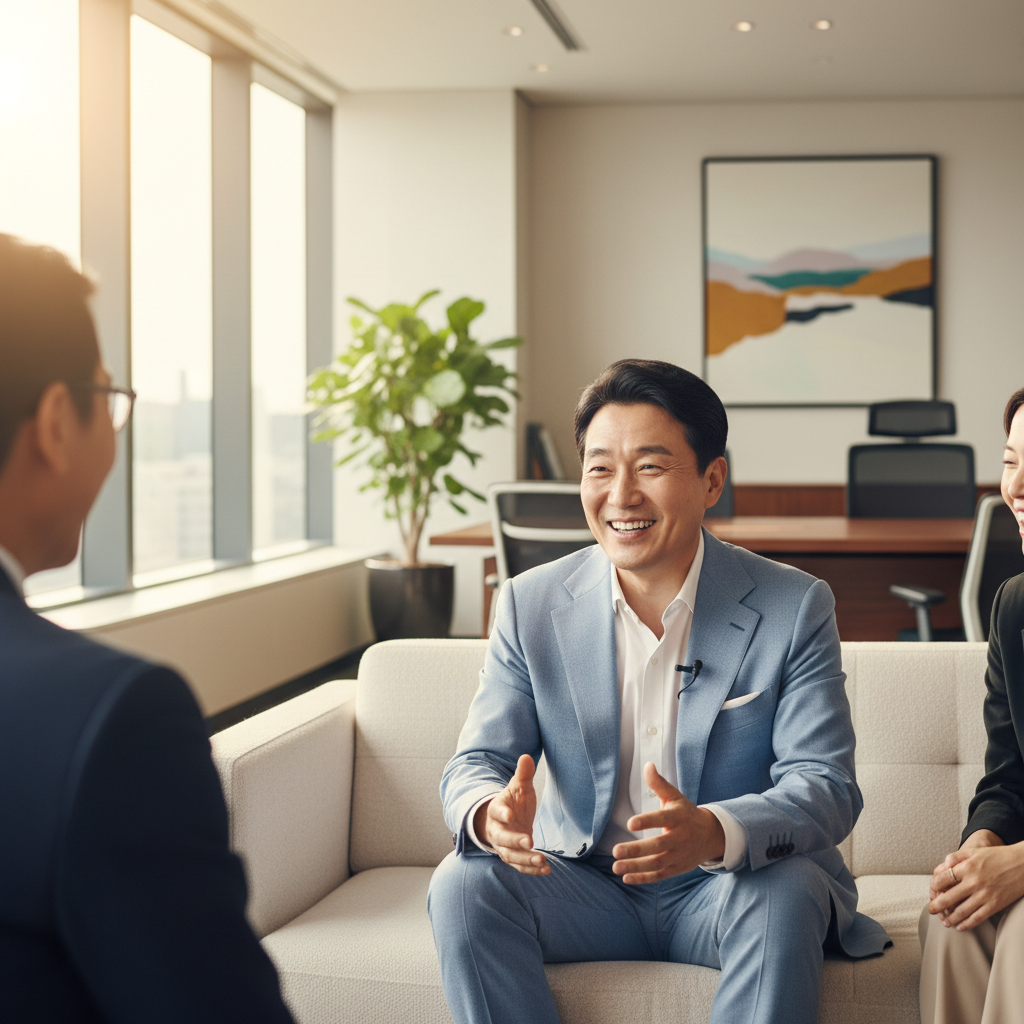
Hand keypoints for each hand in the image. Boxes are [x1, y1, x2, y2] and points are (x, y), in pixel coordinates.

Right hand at [474, 754, 548, 876]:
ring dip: (526, 859)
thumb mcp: (518, 787)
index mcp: (497, 810)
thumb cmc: (513, 802)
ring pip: (511, 856)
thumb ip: (523, 774)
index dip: (502, 813)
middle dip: (515, 840)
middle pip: (502, 838)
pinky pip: (520, 867)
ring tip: (542, 860)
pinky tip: (546, 869)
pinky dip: (532, 870)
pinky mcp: (513, 857)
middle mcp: (498, 831)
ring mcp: (504, 847)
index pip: (497, 811)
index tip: (510, 815)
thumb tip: (526, 756)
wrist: (504, 822)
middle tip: (529, 841)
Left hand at [611, 762, 724, 883]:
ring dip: (635, 867)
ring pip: (656, 863)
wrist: (710, 835)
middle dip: (636, 850)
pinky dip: (643, 878)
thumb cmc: (686, 813)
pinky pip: (659, 875)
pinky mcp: (677, 868)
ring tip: (615, 866)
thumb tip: (647, 764)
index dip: (647, 821)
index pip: (662, 819)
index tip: (630, 823)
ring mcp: (678, 855)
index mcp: (677, 817)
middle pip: (658, 846)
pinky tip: (626, 877)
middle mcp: (679, 838)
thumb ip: (659, 784)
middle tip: (615, 850)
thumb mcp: (675, 796)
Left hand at [928, 833, 1023, 930]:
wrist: (1022, 865)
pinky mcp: (995, 905)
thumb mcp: (974, 851)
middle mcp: (974, 882)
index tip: (932, 890)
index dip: (934, 886)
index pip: (943, 879)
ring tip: (945, 922)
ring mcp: (985, 895)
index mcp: (967, 867)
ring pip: (962, 911)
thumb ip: (955, 857)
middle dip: (937, 906)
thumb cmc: (996, 856)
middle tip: (931, 910)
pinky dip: (967, 924)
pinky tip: (960, 927)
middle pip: (949, 898)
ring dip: (950, 918)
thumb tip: (942, 867)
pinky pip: (978, 918)